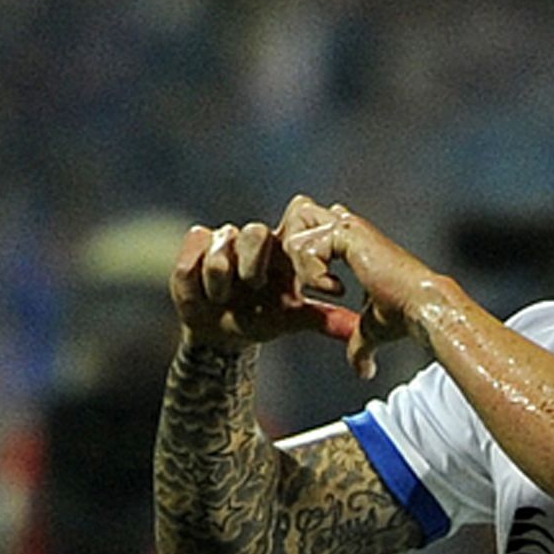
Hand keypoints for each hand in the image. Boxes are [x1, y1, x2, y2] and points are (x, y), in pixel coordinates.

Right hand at [170, 209, 357, 348]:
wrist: (220, 333)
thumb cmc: (260, 319)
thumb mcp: (292, 319)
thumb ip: (326, 320)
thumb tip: (358, 327)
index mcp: (283, 250)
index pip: (295, 220)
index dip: (297, 246)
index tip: (301, 284)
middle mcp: (255, 239)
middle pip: (255, 230)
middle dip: (253, 262)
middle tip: (254, 288)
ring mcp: (223, 240)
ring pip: (222, 241)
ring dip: (222, 276)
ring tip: (224, 298)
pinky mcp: (195, 245)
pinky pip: (195, 248)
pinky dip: (198, 274)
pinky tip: (205, 291)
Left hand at [279, 198, 438, 378]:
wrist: (421, 308)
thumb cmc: (402, 317)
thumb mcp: (370, 330)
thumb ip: (359, 344)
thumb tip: (364, 371)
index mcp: (352, 242)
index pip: (310, 230)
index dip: (301, 255)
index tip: (307, 288)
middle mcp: (348, 227)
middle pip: (296, 217)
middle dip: (290, 251)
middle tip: (304, 285)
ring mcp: (347, 226)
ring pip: (295, 234)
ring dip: (301, 267)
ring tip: (323, 290)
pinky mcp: (347, 232)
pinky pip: (306, 247)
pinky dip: (313, 274)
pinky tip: (335, 291)